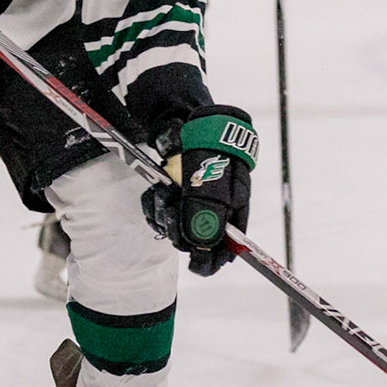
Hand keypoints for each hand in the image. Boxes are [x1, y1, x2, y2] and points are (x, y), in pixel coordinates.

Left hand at [141, 105, 257, 275]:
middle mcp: (212, 209)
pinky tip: (156, 193)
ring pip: (174, 228)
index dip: (214, 258)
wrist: (183, 120)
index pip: (229, 244)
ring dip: (164, 215)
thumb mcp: (211, 178)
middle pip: (196, 241)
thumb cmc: (206, 146)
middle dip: (180, 232)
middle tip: (173, 214)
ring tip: (164, 194)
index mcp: (233, 206)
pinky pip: (158, 214)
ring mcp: (190, 203)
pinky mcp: (170, 197)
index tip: (198, 266)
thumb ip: (207, 211)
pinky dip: (153, 207)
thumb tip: (202, 244)